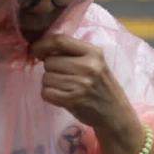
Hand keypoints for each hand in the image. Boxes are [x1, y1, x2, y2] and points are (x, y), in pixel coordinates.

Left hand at [31, 35, 139, 153]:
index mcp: (93, 52)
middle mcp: (88, 66)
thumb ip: (73, 53)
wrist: (115, 113)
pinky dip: (49, 95)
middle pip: (50, 62)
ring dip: (50, 84)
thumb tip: (41, 47)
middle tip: (62, 76)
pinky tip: (61, 96)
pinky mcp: (73, 100)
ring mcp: (81, 84)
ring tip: (64, 88)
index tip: (38, 51)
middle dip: (50, 69)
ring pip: (46, 78)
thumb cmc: (101, 85)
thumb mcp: (95, 62)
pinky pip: (46, 93)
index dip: (43, 44)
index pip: (60, 40)